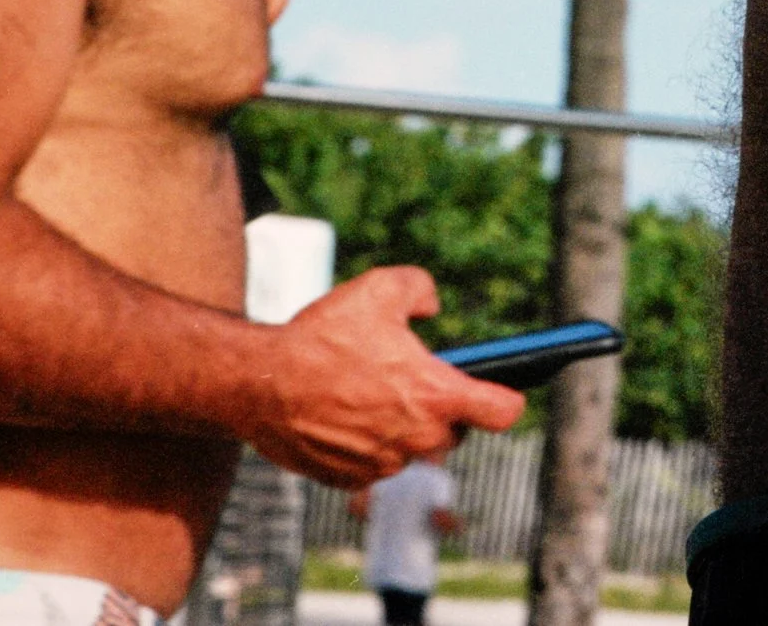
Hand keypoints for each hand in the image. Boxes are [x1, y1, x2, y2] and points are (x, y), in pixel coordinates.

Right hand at [246, 266, 521, 486]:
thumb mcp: (383, 288)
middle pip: (454, 433)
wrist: (259, 384)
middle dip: (445, 411)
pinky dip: (369, 445)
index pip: (502, 412)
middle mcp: (414, 439)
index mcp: (435, 396)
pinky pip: (374, 465)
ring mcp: (380, 464)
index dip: (507, 398)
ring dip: (404, 429)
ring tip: (375, 395)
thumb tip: (432, 306)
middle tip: (417, 382)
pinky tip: (348, 416)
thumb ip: (422, 290)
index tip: (505, 390)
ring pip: (412, 451)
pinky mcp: (347, 479)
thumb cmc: (324, 336)